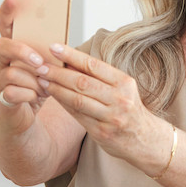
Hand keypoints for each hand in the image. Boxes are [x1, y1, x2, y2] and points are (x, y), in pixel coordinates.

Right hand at [0, 0, 47, 117]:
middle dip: (22, 52)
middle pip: (1, 46)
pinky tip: (35, 96)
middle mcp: (2, 62)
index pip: (7, 25)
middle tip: (39, 61)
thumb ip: (51, 51)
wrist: (26, 116)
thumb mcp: (49, 64)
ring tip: (43, 85)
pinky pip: (12, 92)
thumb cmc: (40, 85)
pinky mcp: (2, 97)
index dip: (8, 11)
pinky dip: (30, 95)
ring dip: (34, 80)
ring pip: (12, 72)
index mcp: (15, 49)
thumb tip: (62, 40)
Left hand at [36, 44, 169, 171]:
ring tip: (41, 80)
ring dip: (56, 89)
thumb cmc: (130, 109)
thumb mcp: (123, 88)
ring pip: (78, 99)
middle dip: (58, 73)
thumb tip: (71, 61)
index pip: (94, 65)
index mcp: (125, 82)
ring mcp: (111, 116)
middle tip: (41, 66)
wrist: (145, 138)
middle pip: (83, 82)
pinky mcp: (101, 132)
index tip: (54, 48)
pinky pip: (78, 116)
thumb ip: (100, 77)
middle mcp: (119, 98)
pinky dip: (63, 104)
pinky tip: (52, 96)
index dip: (72, 55)